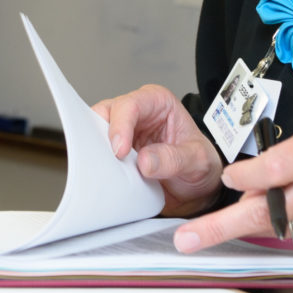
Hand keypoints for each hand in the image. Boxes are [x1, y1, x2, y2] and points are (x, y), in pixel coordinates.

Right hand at [91, 84, 222, 216]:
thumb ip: (174, 159)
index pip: (130, 105)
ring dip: (95, 152)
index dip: (120, 126)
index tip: (120, 151)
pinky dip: (96, 166)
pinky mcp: (113, 153)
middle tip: (103, 160)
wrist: (197, 190)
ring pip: (93, 133)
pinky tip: (103, 177)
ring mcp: (122, 134)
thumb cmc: (200, 165)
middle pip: (104, 114)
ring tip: (103, 171)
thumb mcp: (198, 161)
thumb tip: (144, 161)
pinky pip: (95, 155)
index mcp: (157, 102)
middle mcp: (136, 114)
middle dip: (99, 136)